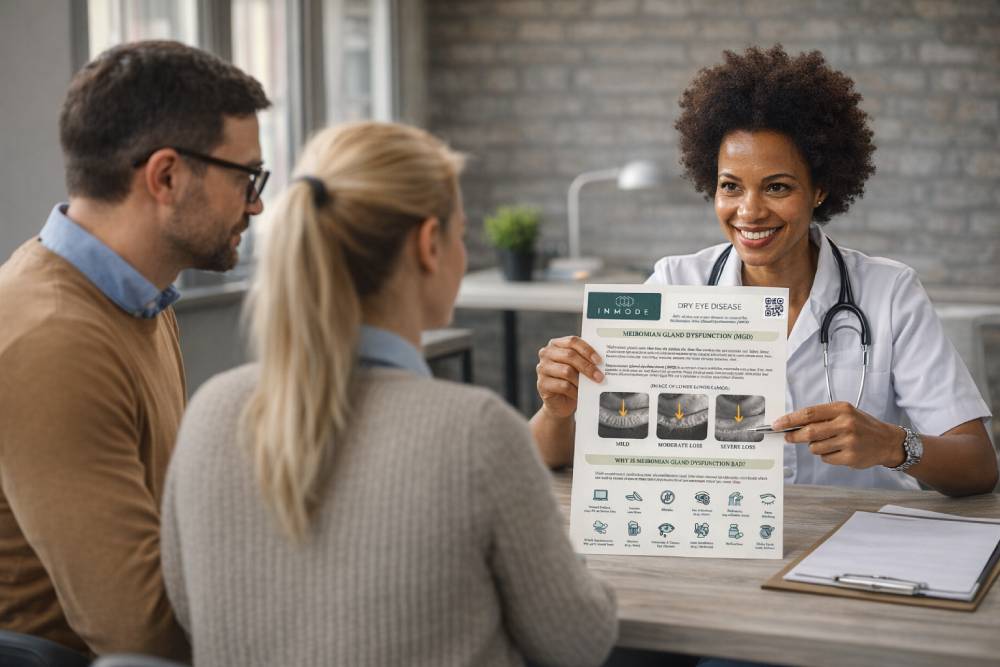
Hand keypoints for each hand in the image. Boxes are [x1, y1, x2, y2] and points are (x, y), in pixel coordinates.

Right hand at [535, 336, 603, 419]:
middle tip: (600, 376)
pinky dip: (574, 391)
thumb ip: (585, 361)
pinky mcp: (542, 384)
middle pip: (570, 355)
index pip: (572, 341)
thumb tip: (600, 363)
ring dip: (582, 380)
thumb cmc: (572, 380)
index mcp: (556, 344)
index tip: (599, 360)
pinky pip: (563, 386)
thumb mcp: (578, 367)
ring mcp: (542, 368)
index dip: (587, 350)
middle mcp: (546, 353)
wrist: (561, 402)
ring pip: (566, 371)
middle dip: (587, 366)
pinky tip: (580, 394)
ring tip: (591, 386)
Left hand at [773, 402, 906, 469]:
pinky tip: (837, 450)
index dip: (790, 419)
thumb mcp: (845, 413)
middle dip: (794, 436)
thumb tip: (792, 424)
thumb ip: (821, 416)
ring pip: (815, 447)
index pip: (809, 413)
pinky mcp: (850, 457)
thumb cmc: (861, 425)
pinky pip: (825, 458)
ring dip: (814, 447)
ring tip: (828, 442)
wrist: (887, 441)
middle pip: (809, 432)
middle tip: (787, 438)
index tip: (777, 424)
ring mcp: (849, 441)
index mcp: (842, 409)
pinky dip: (826, 455)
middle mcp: (846, 424)